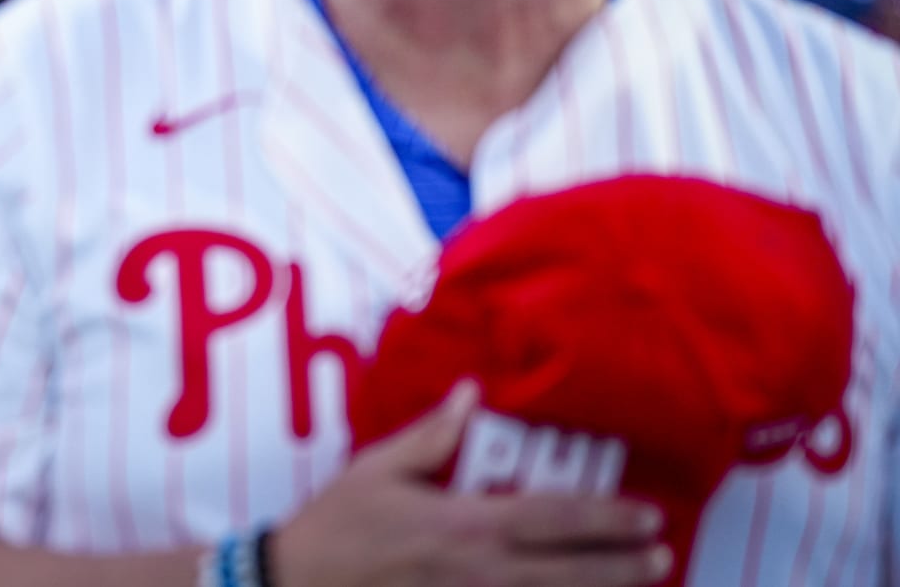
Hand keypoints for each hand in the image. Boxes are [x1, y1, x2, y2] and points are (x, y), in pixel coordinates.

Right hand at [268, 382, 671, 586]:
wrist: (297, 583)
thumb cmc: (337, 525)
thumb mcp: (377, 468)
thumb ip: (432, 435)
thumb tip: (472, 393)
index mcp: (464, 524)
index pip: (553, 519)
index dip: (606, 518)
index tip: (647, 515)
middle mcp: (480, 571)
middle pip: (569, 572)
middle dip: (622, 565)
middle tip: (664, 554)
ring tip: (644, 585)